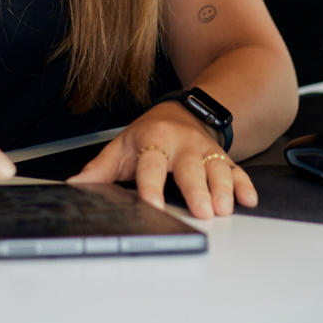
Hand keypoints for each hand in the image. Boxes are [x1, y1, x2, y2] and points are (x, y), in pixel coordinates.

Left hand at [65, 102, 257, 219]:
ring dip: (223, 188)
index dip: (150, 186)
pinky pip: (236, 170)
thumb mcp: (121, 147)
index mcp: (152, 141)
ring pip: (216, 168)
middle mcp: (181, 144)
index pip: (150, 165)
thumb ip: (99, 170)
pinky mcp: (222, 158)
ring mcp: (204, 150)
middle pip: (189, 167)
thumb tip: (74, 186)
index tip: (151, 205)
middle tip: (203, 211)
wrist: (182, 111)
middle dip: (198, 189)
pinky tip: (248, 199)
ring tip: (225, 208)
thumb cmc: (148, 134)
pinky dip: (244, 184)